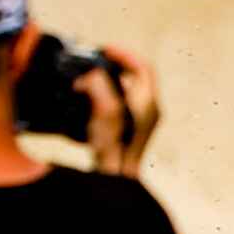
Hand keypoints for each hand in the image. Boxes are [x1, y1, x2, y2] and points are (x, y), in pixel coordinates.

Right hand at [85, 44, 159, 173]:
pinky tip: (86, 101)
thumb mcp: (105, 112)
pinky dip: (103, 96)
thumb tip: (90, 74)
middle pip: (135, 78)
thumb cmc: (112, 151)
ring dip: (106, 81)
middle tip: (93, 62)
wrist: (113, 183)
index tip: (104, 50)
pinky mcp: (127, 133)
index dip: (124, 54)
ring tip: (86, 79)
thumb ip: (99, 86)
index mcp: (148, 103)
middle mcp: (148, 111)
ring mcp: (139, 123)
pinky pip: (118, 105)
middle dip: (114, 66)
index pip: (143, 67)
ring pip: (125, 91)